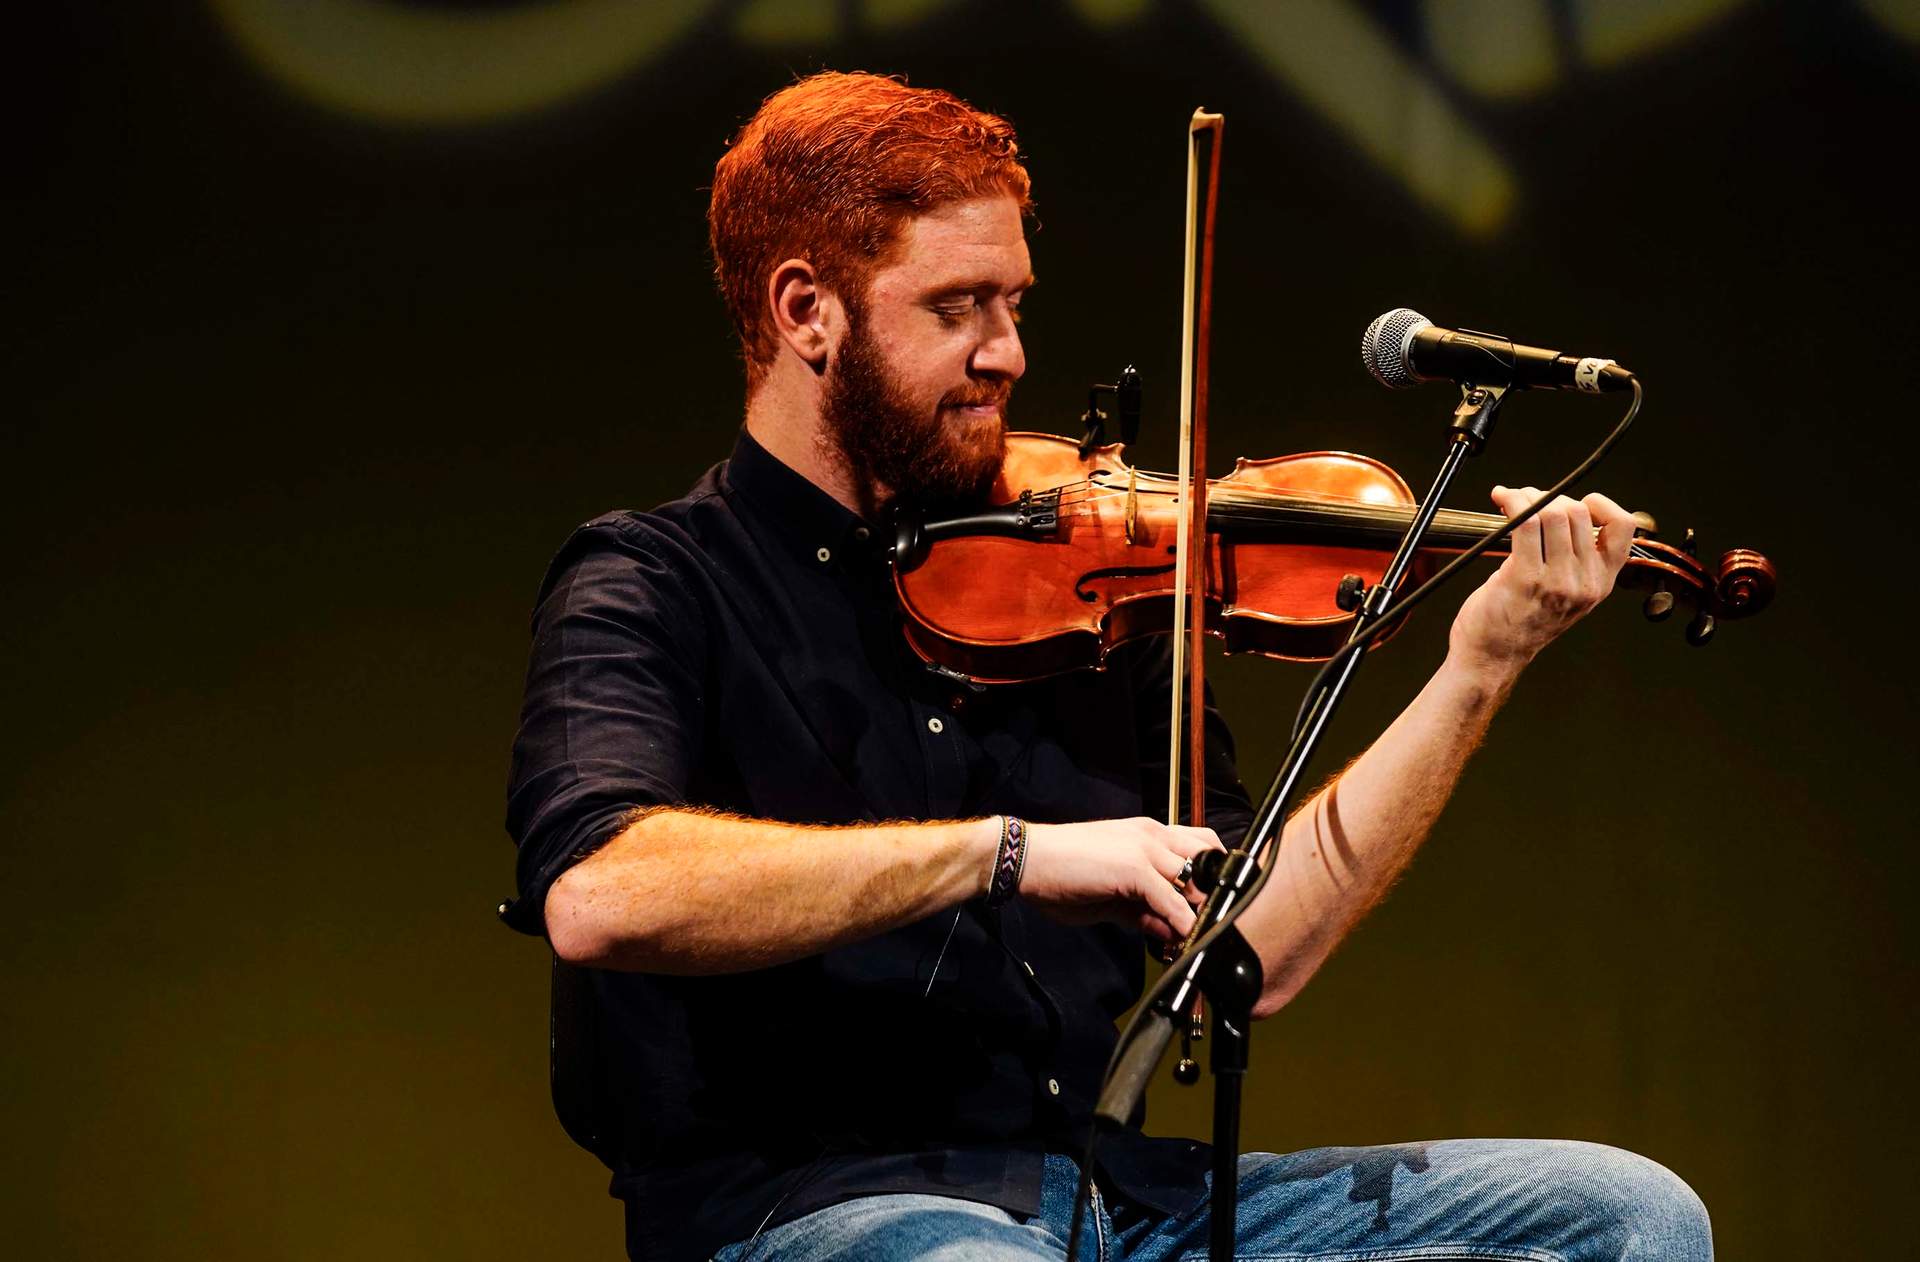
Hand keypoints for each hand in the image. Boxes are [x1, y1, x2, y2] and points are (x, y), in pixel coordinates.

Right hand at [1018, 817, 1224, 941]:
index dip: (1209, 876)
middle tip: (1210, 923)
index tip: (1209, 908)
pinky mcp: (1135, 869)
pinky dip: (1183, 924)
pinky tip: (1183, 942)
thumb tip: (1172, 931)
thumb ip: (1144, 911)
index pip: (1199, 845)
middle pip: (1208, 857)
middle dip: (1214, 892)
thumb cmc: (1061, 874)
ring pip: (1195, 880)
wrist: (1026, 860)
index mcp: (1147, 834)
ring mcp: (1146, 849)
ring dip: (1202, 911)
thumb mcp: (1111, 897)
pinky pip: (1173, 900)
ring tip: (1200, 938)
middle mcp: (1152, 835)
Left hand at [1449, 485, 1636, 673]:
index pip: (1624, 528)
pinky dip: (1512, 502)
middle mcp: (1585, 583)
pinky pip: (1525, 522)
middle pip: (1579, 513)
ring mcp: (1557, 582)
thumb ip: (1575, 561)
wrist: (1491, 658)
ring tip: (1511, 500)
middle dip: (1549, 496)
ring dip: (1527, 496)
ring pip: (1552, 514)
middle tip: (1526, 498)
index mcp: (1601, 583)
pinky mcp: (1525, 578)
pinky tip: (1502, 500)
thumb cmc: (1519, 624)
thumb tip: (1560, 511)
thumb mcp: (1565, 595)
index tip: (1577, 500)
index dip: (1602, 504)